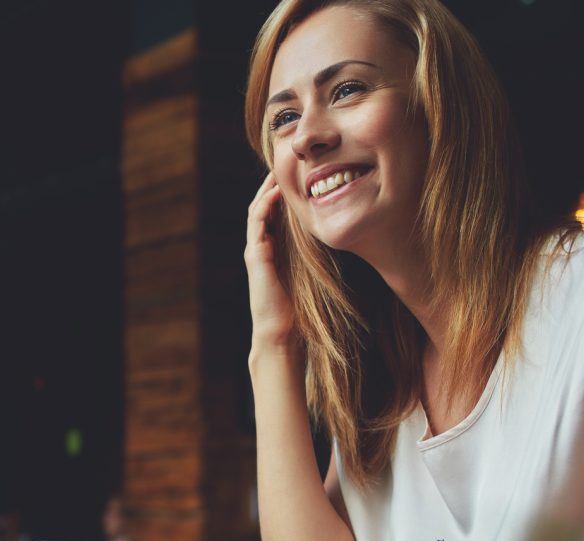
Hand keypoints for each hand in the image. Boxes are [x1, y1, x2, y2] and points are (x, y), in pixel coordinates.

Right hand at [245, 173, 296, 347]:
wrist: (279, 330)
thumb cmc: (294, 307)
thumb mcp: (304, 274)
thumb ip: (309, 257)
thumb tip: (329, 241)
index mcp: (269, 250)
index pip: (271, 215)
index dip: (279, 195)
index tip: (293, 178)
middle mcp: (259, 247)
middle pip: (260, 208)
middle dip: (269, 187)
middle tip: (282, 166)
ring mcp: (254, 251)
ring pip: (255, 211)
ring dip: (265, 191)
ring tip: (276, 173)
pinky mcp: (255, 256)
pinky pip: (256, 224)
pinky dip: (264, 207)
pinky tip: (275, 194)